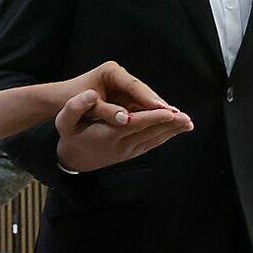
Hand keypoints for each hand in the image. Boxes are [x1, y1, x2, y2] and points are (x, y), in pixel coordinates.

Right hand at [55, 89, 192, 173]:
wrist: (72, 159)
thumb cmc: (70, 134)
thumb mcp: (65, 120)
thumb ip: (76, 106)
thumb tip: (89, 94)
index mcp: (106, 134)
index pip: (133, 125)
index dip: (151, 118)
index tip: (167, 112)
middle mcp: (119, 145)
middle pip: (148, 134)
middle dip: (168, 126)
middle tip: (186, 118)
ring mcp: (126, 152)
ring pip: (152, 141)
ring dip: (171, 133)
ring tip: (187, 123)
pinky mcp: (130, 153)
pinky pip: (150, 145)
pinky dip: (164, 137)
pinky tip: (175, 130)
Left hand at [67, 61, 180, 115]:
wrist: (61, 100)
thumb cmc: (71, 101)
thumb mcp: (87, 107)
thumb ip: (105, 111)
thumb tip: (125, 119)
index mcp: (111, 71)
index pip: (135, 86)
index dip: (149, 99)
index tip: (162, 110)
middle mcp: (120, 75)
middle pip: (144, 91)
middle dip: (159, 105)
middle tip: (177, 117)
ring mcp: (124, 85)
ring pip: (145, 99)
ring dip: (159, 111)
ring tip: (178, 121)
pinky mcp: (126, 95)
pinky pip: (141, 105)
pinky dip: (152, 114)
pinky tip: (166, 124)